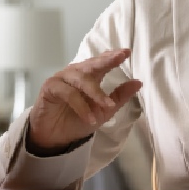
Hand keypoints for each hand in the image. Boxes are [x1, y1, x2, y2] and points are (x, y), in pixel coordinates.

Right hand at [25, 49, 141, 155]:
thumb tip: (139, 82)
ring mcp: (61, 79)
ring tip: (107, 106)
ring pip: (81, 79)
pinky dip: (80, 106)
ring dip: (96, 93)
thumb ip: (119, 96)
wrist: (56, 137)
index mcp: (88, 76)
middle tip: (119, 56)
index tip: (126, 52)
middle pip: (91, 64)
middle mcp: (75, 74)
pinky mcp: (49, 88)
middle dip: (106, 60)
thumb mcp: (104, 110)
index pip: (101, 62)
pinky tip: (89, 118)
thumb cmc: (77, 120)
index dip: (112, 56)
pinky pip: (68, 93)